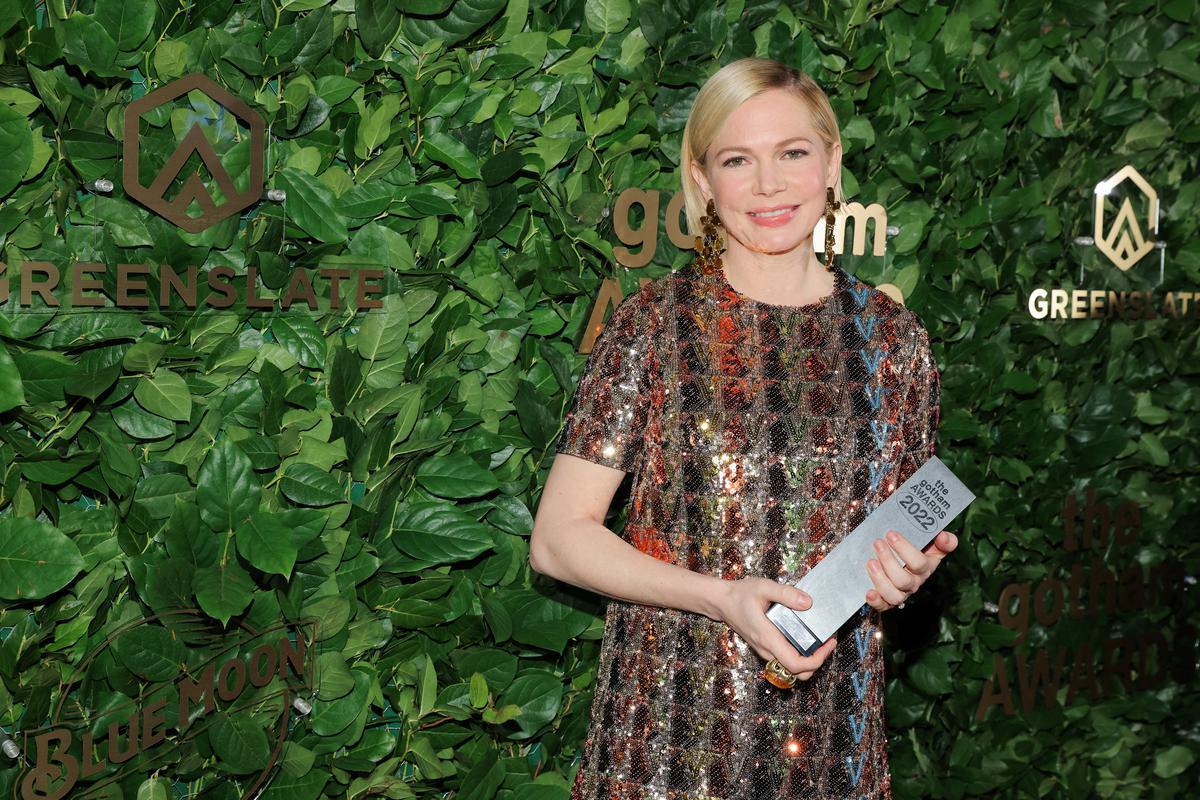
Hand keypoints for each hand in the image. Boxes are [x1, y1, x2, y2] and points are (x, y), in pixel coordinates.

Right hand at [712, 577, 836, 679]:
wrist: (721, 602)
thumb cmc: (740, 595)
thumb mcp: (764, 587)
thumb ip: (786, 594)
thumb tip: (808, 603)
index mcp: (768, 638)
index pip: (795, 664)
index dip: (816, 660)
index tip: (828, 644)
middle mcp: (766, 649)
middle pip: (797, 672)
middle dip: (817, 662)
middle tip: (827, 643)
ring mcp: (765, 651)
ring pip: (791, 668)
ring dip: (809, 660)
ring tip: (820, 640)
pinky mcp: (765, 648)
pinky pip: (785, 660)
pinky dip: (800, 655)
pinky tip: (805, 637)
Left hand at [865, 530, 957, 611]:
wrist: (902, 560)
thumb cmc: (917, 549)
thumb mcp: (933, 542)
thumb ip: (944, 540)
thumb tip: (943, 537)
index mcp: (926, 568)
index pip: (919, 563)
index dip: (904, 549)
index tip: (891, 534)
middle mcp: (914, 583)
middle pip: (904, 580)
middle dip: (888, 561)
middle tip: (877, 543)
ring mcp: (901, 593)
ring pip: (894, 595)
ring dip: (880, 580)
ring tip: (870, 562)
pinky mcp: (887, 600)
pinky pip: (883, 606)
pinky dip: (876, 601)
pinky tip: (869, 592)